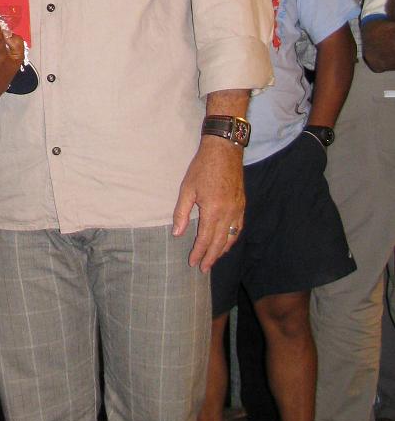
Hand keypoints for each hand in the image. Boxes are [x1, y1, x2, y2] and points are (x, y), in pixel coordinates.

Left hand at [172, 137, 244, 272]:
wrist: (224, 151)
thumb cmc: (202, 168)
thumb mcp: (187, 188)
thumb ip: (182, 212)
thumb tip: (177, 233)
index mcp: (213, 210)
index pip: (205, 239)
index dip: (199, 253)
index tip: (193, 263)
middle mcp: (228, 214)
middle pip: (219, 242)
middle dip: (211, 257)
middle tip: (203, 268)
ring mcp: (237, 210)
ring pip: (231, 237)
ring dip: (222, 250)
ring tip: (213, 258)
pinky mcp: (242, 205)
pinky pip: (239, 227)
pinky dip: (232, 238)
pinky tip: (226, 242)